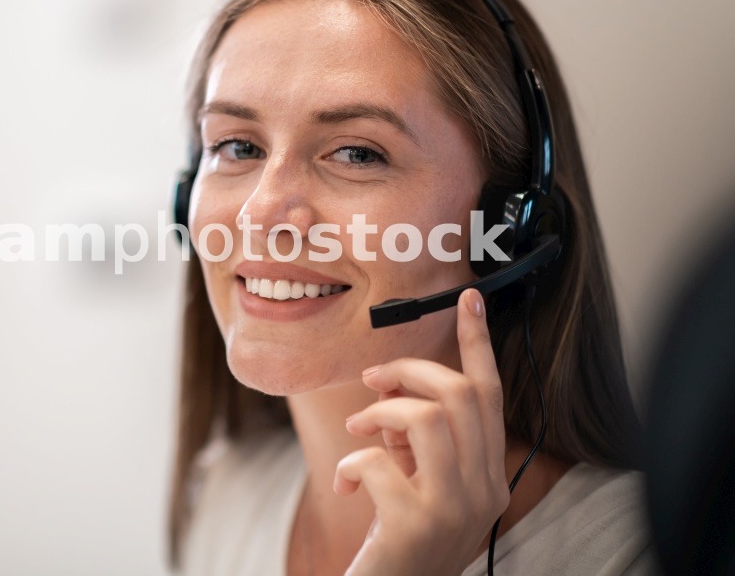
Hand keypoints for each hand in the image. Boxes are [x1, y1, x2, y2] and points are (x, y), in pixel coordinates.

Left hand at [333, 288, 509, 575]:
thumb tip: (392, 391)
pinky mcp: (416, 525)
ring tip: (359, 433)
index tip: (468, 298)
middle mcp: (486, 491)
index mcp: (490, 476)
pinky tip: (346, 485)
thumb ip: (419, 441)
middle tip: (372, 382)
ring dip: (381, 413)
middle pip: (459, 394)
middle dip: (409, 372)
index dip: (479, 342)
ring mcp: (455, 510)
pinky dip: (352, 463)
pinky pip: (379, 461)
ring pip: (427, 417)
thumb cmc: (398, 539)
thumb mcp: (420, 483)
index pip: (491, 395)